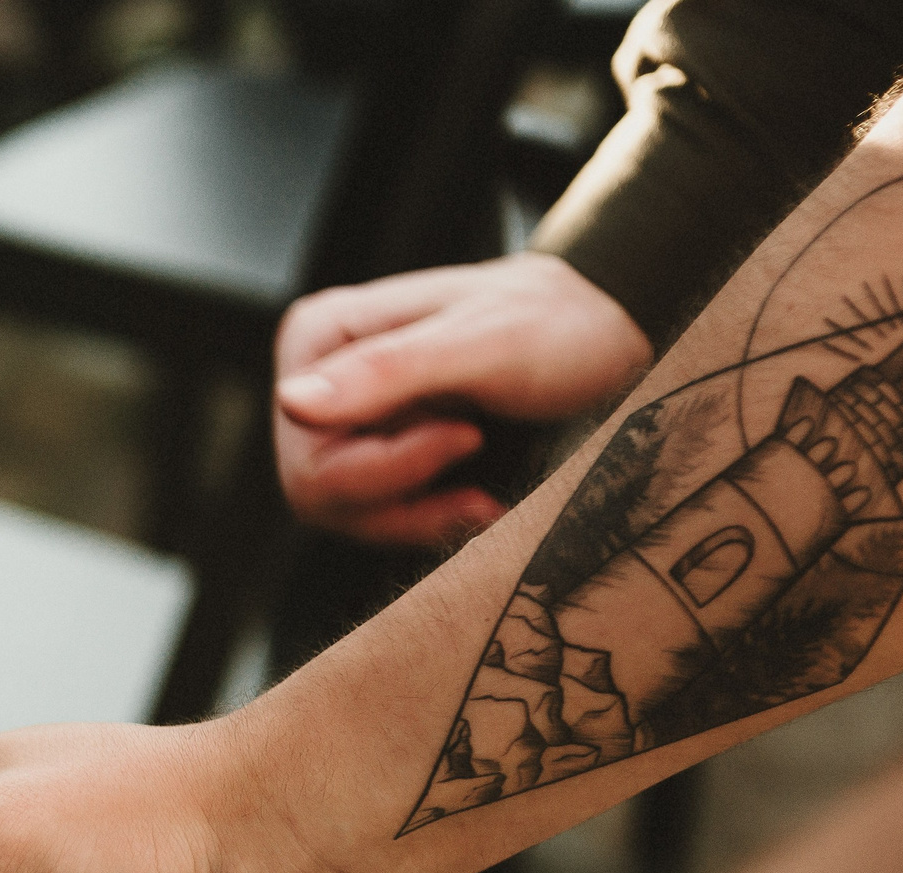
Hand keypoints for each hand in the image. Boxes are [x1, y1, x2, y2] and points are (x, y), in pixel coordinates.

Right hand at [274, 252, 650, 547]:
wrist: (610, 336)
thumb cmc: (556, 321)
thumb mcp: (482, 343)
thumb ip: (387, 370)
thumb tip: (291, 401)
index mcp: (321, 339)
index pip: (304, 448)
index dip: (379, 465)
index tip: (463, 435)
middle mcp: (323, 382)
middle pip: (317, 490)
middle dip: (399, 497)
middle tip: (474, 461)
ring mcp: (351, 425)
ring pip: (346, 515)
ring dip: (420, 517)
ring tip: (483, 493)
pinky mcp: (383, 458)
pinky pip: (379, 521)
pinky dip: (433, 522)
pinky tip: (481, 500)